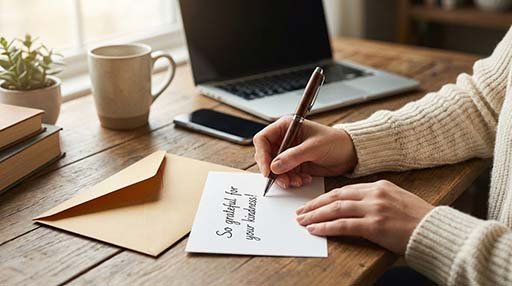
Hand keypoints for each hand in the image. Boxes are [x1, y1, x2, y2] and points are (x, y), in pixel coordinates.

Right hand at [253, 116, 356, 188]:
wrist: (350, 154)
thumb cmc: (335, 142)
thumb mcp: (314, 147)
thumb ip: (293, 156)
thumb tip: (274, 166)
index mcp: (286, 127)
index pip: (263, 139)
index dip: (262, 154)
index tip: (268, 170)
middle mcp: (284, 139)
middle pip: (266, 156)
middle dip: (273, 170)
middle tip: (283, 181)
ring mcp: (289, 153)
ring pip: (275, 169)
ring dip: (283, 178)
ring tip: (297, 181)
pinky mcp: (294, 165)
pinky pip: (285, 175)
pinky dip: (292, 180)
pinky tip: (304, 180)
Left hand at [296, 180, 433, 253]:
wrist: (436, 232)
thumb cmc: (417, 220)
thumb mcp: (396, 201)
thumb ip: (374, 200)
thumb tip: (351, 208)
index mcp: (379, 186)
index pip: (344, 189)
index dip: (325, 197)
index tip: (312, 203)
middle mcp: (375, 194)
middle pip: (336, 196)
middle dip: (315, 205)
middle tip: (300, 212)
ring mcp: (374, 209)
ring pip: (336, 209)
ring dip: (315, 215)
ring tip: (302, 221)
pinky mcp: (375, 226)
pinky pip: (343, 225)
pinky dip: (326, 227)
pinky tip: (315, 230)